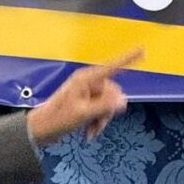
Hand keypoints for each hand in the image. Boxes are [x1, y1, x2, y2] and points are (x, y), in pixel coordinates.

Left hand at [27, 49, 142, 145]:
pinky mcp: (85, 103)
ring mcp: (86, 93)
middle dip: (107, 111)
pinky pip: (100, 111)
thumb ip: (105, 106)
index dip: (128, 58)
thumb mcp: (84, 113)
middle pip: (113, 93)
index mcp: (85, 79)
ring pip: (108, 105)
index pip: (112, 67)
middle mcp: (87, 83)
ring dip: (101, 120)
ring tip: (90, 132)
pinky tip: (88, 134)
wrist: (41, 130)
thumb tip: (124, 100)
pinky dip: (96, 122)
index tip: (142, 49)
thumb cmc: (58, 118)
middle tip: (96, 124)